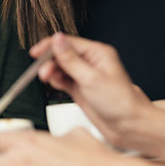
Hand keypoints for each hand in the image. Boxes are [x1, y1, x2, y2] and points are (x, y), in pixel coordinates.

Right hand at [32, 33, 151, 143]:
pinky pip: (62, 80)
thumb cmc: (120, 102)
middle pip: (62, 54)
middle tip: (43, 73)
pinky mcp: (80, 88)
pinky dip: (56, 81)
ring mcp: (84, 75)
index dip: (50, 46)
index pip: (68, 43)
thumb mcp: (91, 79)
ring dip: (51, 72)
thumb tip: (57, 40)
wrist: (128, 126)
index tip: (36, 52)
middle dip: (50, 62)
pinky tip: (55, 85)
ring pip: (60, 67)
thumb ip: (71, 60)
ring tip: (48, 80)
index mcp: (97, 53)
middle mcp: (90, 62)